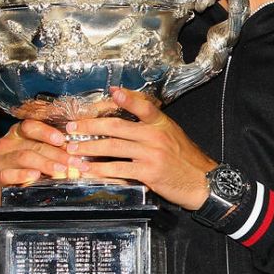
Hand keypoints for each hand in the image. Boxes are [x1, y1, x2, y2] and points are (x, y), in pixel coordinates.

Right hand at [0, 120, 72, 206]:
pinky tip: (35, 175)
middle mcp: (9, 143)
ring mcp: (1, 160)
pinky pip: (8, 174)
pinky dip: (23, 174)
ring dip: (46, 163)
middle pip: (34, 145)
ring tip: (61, 169)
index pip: (31, 126)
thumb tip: (77, 151)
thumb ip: (54, 150)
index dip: (47, 132)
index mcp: (19, 133)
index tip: (63, 140)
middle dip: (57, 154)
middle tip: (74, 162)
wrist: (5, 190)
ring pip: (25, 157)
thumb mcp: (40, 154)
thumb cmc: (28, 167)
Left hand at [63, 87, 214, 209]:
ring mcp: (152, 154)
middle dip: (90, 126)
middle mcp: (156, 135)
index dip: (127, 97)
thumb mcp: (173, 135)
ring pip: (112, 147)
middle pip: (116, 126)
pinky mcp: (148, 172)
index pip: (143, 106)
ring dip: (88, 147)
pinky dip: (99, 169)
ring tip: (72, 149)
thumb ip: (152, 127)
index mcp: (162, 123)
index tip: (111, 92)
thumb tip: (126, 122)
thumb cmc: (186, 160)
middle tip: (71, 128)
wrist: (202, 182)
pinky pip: (118, 168)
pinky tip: (87, 169)